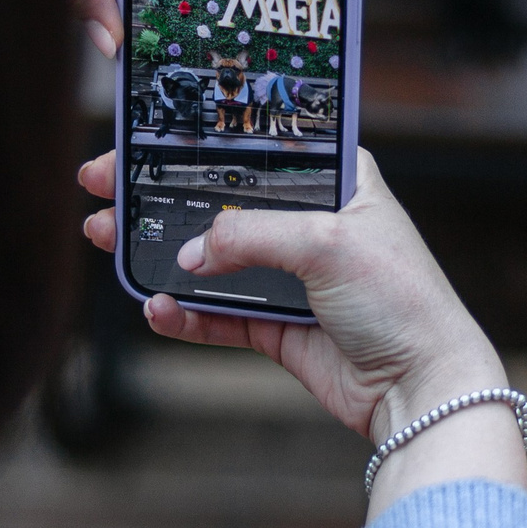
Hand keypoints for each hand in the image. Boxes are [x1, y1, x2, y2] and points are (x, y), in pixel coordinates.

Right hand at [76, 150, 526, 515]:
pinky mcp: (281, 326)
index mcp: (337, 181)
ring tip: (105, 241)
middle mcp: (313, 222)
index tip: (141, 140)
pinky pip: (219, 314)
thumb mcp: (327, 244)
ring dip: (160, 253)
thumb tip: (190, 251)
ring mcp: (294, 275)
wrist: (423, 387)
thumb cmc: (401, 299)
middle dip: (160, 195)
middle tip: (103, 189)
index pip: (255, 148)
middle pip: (221, 202)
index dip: (198, 142)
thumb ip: (251, 236)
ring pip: (212, 258)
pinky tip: (155, 308)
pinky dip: (185, 312)